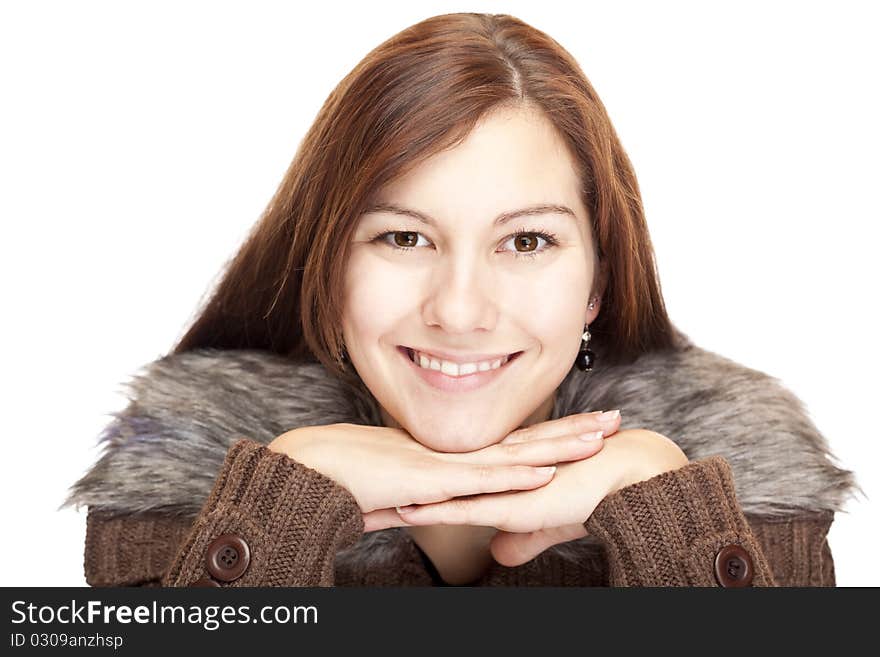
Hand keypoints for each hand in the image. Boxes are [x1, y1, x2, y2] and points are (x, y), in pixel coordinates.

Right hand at [266, 412, 618, 521]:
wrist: (309, 470)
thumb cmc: (347, 481)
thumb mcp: (397, 494)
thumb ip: (419, 499)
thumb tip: (428, 507)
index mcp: (453, 457)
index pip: (513, 445)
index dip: (550, 436)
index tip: (585, 429)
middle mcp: (456, 454)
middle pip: (524, 441)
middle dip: (571, 431)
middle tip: (613, 419)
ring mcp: (445, 463)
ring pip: (512, 453)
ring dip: (557, 447)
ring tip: (599, 436)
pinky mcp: (428, 479)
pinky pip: (477, 479)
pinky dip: (512, 476)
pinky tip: (544, 472)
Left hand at [384, 428, 688, 566]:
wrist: (623, 473)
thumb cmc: (590, 492)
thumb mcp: (546, 521)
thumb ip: (521, 537)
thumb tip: (500, 555)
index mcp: (492, 476)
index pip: (441, 483)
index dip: (407, 488)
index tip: (374, 492)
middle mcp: (488, 477)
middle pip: (428, 484)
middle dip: (388, 490)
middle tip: (351, 491)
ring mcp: (495, 487)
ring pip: (435, 496)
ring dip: (398, 503)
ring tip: (360, 507)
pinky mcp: (509, 502)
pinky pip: (462, 508)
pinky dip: (432, 511)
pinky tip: (404, 514)